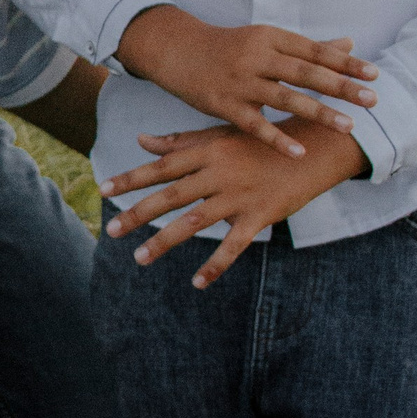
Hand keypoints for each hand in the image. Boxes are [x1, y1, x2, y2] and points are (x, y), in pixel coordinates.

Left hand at [100, 118, 366, 286]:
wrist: (313, 149)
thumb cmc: (261, 141)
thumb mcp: (221, 135)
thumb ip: (181, 141)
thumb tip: (142, 140)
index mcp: (208, 151)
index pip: (162, 166)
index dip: (131, 178)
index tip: (103, 190)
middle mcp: (219, 172)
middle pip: (171, 196)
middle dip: (138, 214)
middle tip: (112, 231)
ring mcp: (239, 195)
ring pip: (194, 222)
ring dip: (165, 241)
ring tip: (140, 258)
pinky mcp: (260, 215)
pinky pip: (233, 245)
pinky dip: (215, 266)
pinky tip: (198, 283)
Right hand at [115, 6, 376, 152]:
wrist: (177, 51)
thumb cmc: (229, 47)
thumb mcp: (266, 40)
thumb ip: (307, 47)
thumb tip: (349, 44)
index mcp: (270, 37)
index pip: (314, 50)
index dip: (345, 63)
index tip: (374, 74)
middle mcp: (257, 56)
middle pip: (305, 72)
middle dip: (341, 87)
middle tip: (372, 99)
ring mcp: (239, 81)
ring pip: (285, 98)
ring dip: (318, 112)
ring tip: (348, 126)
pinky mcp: (223, 104)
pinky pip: (255, 125)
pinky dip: (277, 138)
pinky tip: (300, 151)